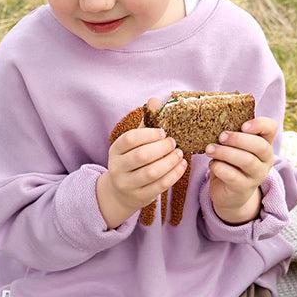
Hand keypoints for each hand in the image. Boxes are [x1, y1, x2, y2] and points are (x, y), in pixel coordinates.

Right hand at [98, 98, 186, 227]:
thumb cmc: (132, 160)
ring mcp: (127, 184)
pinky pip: (160, 186)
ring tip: (179, 154)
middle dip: (162, 148)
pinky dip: (174, 174)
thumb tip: (155, 100)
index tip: (164, 132)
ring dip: (170, 161)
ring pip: (152, 172)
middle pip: (142, 156)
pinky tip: (181, 165)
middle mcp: (117, 168)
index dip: (149, 134)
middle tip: (174, 143)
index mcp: (115, 150)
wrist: (120, 192)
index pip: (130, 139)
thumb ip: (146, 123)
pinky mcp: (140, 197)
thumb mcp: (134, 142)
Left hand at [206, 116, 277, 223]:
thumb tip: (214, 121)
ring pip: (246, 160)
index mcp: (264, 144)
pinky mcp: (244, 188)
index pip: (271, 128)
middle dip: (238, 139)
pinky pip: (232, 175)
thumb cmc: (230, 164)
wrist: (230, 194)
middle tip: (221, 136)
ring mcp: (257, 175)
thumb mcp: (233, 148)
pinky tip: (212, 164)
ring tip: (210, 149)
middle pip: (260, 146)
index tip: (243, 125)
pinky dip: (219, 167)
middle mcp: (265, 159)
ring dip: (225, 152)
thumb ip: (231, 136)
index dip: (260, 124)